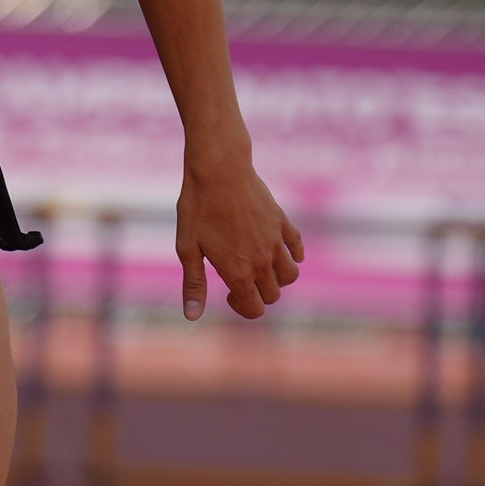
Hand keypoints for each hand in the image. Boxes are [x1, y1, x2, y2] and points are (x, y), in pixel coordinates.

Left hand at [178, 158, 302, 320]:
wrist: (219, 169)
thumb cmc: (197, 208)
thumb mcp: (187, 248)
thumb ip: (193, 284)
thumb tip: (192, 316)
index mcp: (238, 272)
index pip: (254, 309)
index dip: (241, 308)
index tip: (227, 294)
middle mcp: (262, 261)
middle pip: (273, 295)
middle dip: (257, 295)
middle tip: (237, 278)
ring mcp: (275, 241)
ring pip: (291, 275)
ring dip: (277, 278)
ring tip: (258, 266)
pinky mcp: (281, 222)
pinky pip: (297, 248)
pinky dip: (293, 255)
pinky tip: (278, 251)